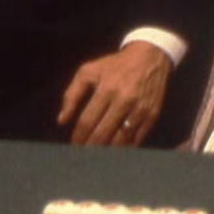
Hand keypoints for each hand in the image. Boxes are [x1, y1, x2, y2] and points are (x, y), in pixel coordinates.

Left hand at [57, 41, 171, 146]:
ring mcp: (140, 110)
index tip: (74, 145)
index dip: (78, 137)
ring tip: (97, 156)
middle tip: (83, 156)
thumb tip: (62, 121)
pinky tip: (115, 151)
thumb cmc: (115, 65)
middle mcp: (124, 100)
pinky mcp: (152, 116)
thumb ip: (72, 94)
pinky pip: (136, 140)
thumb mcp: (89, 71)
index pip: (87, 121)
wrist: (150, 56)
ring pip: (120, 141)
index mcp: (106, 89)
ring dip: (106, 152)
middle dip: (90, 148)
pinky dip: (124, 149)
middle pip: (102, 134)